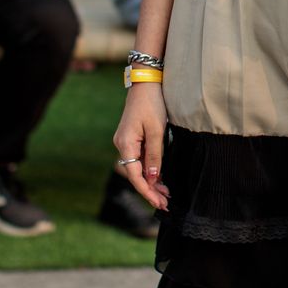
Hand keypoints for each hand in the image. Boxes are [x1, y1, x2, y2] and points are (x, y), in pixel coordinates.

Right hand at [113, 83, 169, 209]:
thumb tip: (152, 179)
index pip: (134, 175)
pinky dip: (150, 170)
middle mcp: (122, 145)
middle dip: (150, 190)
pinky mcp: (132, 139)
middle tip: (166, 204)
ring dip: (151, 182)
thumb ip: (155, 156)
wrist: (146, 83)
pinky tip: (160, 179)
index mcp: (125, 144)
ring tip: (166, 195)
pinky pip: (140, 159)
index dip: (147, 191)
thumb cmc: (151, 104)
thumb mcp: (156, 131)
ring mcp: (126, 142)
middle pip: (135, 174)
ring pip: (138, 168)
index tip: (159, 203)